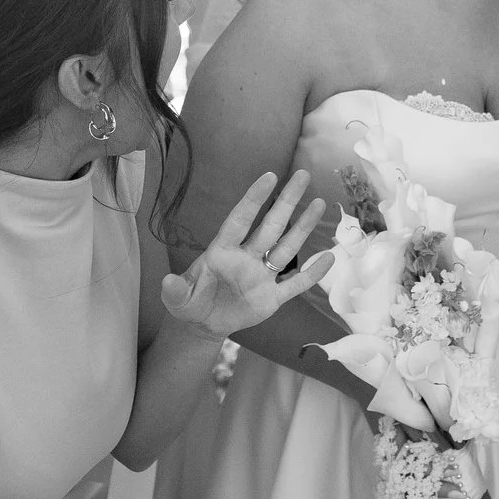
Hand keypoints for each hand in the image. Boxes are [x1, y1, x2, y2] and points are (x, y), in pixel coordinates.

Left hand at [162, 170, 329, 336]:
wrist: (203, 324)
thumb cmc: (189, 303)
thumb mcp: (177, 299)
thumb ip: (175, 291)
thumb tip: (168, 283)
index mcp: (223, 252)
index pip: (240, 220)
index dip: (254, 199)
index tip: (269, 176)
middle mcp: (246, 258)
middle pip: (271, 226)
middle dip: (286, 201)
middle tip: (302, 175)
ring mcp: (261, 276)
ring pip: (287, 248)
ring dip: (303, 227)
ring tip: (318, 203)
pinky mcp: (272, 298)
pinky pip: (295, 284)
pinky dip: (312, 274)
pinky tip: (330, 257)